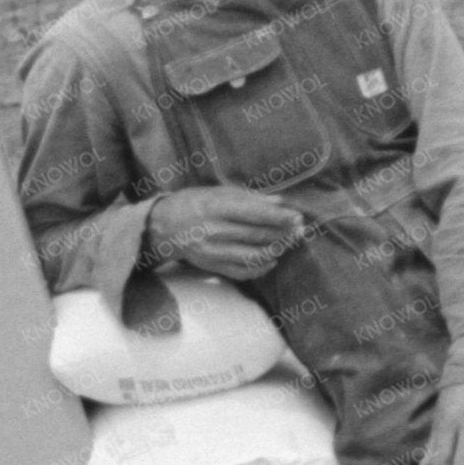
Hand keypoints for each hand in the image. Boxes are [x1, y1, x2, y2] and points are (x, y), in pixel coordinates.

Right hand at [144, 186, 304, 280]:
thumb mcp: (219, 192)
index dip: (279, 217)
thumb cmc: (195, 202)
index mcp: (216, 207)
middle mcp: (215, 231)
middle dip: (283, 234)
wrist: (164, 226)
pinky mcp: (213, 266)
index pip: (254, 214)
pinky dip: (261, 268)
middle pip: (257, 236)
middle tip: (300, 230)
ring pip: (253, 257)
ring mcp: (213, 252)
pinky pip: (243, 272)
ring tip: (287, 243)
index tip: (298, 217)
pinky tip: (271, 258)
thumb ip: (250, 198)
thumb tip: (280, 203)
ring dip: (276, 251)